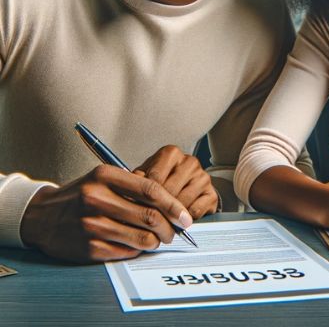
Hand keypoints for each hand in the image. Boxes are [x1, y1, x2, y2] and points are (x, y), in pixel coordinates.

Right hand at [20, 165, 193, 262]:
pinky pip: (126, 251)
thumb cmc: (82, 195)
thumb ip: (134, 185)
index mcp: (105, 176)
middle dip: (170, 227)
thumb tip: (171, 203)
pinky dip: (139, 250)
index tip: (185, 216)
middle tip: (176, 231)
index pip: (151, 190)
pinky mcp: (88, 247)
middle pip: (150, 216)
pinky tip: (139, 245)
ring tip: (160, 239)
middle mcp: (97, 199)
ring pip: (142, 237)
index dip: (173, 205)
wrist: (43, 216)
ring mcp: (92, 225)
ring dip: (157, 241)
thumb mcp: (104, 178)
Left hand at [134, 145, 218, 218]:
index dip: (142, 196)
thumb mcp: (146, 175)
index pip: (154, 177)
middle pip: (169, 191)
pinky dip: (184, 220)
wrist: (189, 186)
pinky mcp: (211, 194)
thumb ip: (137, 181)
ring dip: (170, 216)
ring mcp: (203, 177)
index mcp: (171, 153)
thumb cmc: (162, 181)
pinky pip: (194, 212)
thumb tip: (129, 195)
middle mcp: (189, 161)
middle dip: (156, 209)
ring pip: (181, 203)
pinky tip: (177, 221)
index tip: (134, 209)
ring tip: (160, 222)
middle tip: (146, 221)